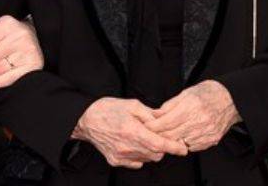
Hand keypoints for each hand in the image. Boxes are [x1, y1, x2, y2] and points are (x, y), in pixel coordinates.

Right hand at [72, 97, 187, 168]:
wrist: (85, 119)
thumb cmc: (106, 109)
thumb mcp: (131, 105)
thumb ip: (150, 114)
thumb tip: (163, 121)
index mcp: (133, 131)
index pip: (160, 144)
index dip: (174, 147)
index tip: (182, 148)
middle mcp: (128, 146)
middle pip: (156, 154)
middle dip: (162, 147)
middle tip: (158, 136)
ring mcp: (122, 156)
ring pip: (147, 159)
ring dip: (151, 151)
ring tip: (143, 137)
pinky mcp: (116, 161)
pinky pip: (136, 163)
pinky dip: (140, 155)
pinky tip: (134, 144)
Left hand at [146, 80, 240, 151]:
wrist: (231, 99)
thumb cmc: (208, 93)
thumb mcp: (186, 93)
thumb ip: (169, 106)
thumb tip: (155, 115)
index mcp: (190, 107)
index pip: (165, 123)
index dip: (153, 126)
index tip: (145, 126)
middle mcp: (198, 122)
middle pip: (171, 135)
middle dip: (159, 135)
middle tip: (150, 133)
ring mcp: (206, 133)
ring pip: (180, 143)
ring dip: (171, 140)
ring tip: (166, 134)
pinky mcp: (211, 140)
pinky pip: (192, 147)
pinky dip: (184, 143)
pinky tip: (182, 135)